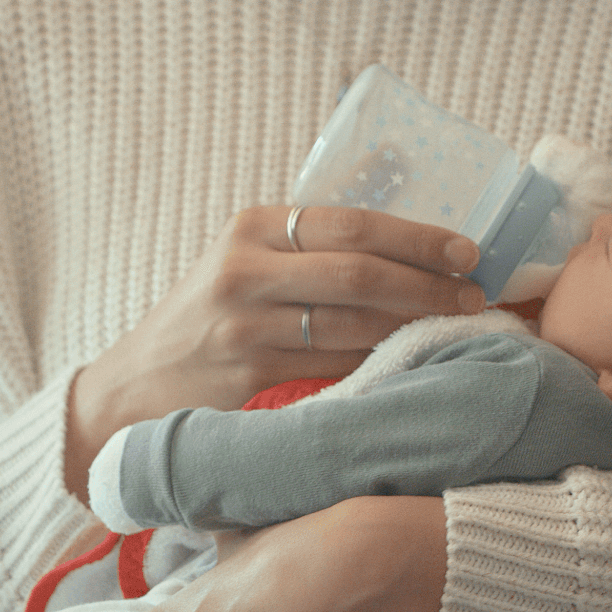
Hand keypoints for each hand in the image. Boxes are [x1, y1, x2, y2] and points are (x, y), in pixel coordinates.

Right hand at [65, 206, 482, 499]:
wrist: (135, 388)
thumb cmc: (211, 321)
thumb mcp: (247, 264)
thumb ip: (310, 251)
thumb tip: (414, 248)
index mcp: (253, 226)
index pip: (353, 223)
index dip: (418, 237)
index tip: (469, 251)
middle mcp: (243, 267)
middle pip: (359, 270)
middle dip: (428, 283)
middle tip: (477, 294)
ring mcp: (243, 322)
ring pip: (352, 323)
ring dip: (414, 325)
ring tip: (458, 326)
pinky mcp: (247, 372)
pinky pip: (333, 365)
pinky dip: (380, 361)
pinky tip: (413, 362)